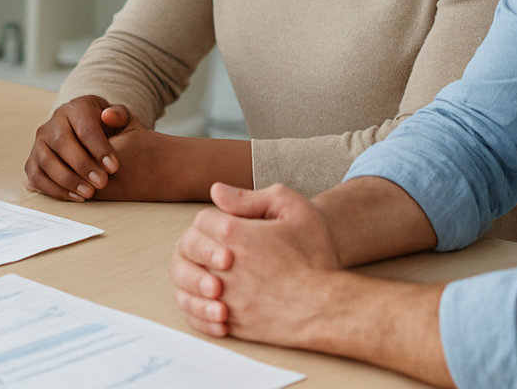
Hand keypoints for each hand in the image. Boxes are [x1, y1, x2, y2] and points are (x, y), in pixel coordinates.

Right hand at [24, 96, 127, 201]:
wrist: (83, 133)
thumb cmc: (104, 128)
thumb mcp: (117, 117)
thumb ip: (120, 115)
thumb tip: (109, 116)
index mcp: (74, 109)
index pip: (84, 128)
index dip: (99, 148)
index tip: (113, 167)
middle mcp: (52, 124)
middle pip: (62, 143)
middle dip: (82, 165)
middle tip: (102, 182)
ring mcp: (39, 143)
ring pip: (46, 161)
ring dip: (68, 180)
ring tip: (89, 193)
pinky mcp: (32, 162)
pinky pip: (37, 177)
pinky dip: (54, 190)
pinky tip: (75, 196)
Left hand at [170, 182, 343, 344]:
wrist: (330, 305)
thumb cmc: (315, 256)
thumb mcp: (293, 209)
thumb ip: (251, 197)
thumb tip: (217, 192)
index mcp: (235, 235)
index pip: (202, 221)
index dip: (215, 221)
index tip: (232, 228)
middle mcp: (224, 268)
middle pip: (187, 251)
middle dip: (201, 248)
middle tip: (222, 253)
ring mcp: (226, 298)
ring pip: (186, 286)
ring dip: (193, 279)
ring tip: (214, 278)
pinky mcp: (232, 323)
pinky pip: (198, 317)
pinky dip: (198, 309)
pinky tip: (214, 303)